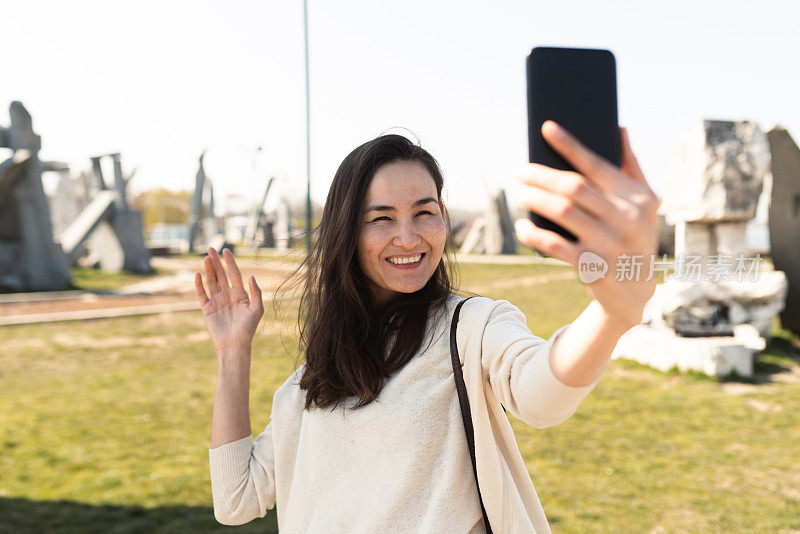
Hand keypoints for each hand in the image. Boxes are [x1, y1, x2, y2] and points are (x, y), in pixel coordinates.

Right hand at [194, 247, 263, 356]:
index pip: (234, 274)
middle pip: (221, 275)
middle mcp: (228, 295)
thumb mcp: (257, 309)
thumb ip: (256, 292)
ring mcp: (217, 301)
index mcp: (240, 294)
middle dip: (216, 261)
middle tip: (211, 248)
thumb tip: (251, 276)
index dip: (230, 262)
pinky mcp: (207, 309)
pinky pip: (202, 294)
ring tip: (205, 258)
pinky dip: (199, 284)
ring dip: (208, 270)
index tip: (226, 251)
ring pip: (211, 281)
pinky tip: (198, 275)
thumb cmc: (248, 329)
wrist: (234, 345)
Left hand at [514, 121, 659, 327]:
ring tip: (520, 193)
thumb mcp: (644, 203)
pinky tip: (522, 226)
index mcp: (637, 197)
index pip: (597, 165)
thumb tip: (619, 128)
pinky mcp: (593, 267)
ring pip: (563, 212)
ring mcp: (610, 243)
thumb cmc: (635, 236)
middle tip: (519, 171)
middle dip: (542, 175)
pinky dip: (534, 234)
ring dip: (535, 200)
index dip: (570, 145)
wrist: (636, 292)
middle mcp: (626, 218)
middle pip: (574, 187)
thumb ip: (631, 166)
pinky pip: (555, 245)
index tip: (546, 128)